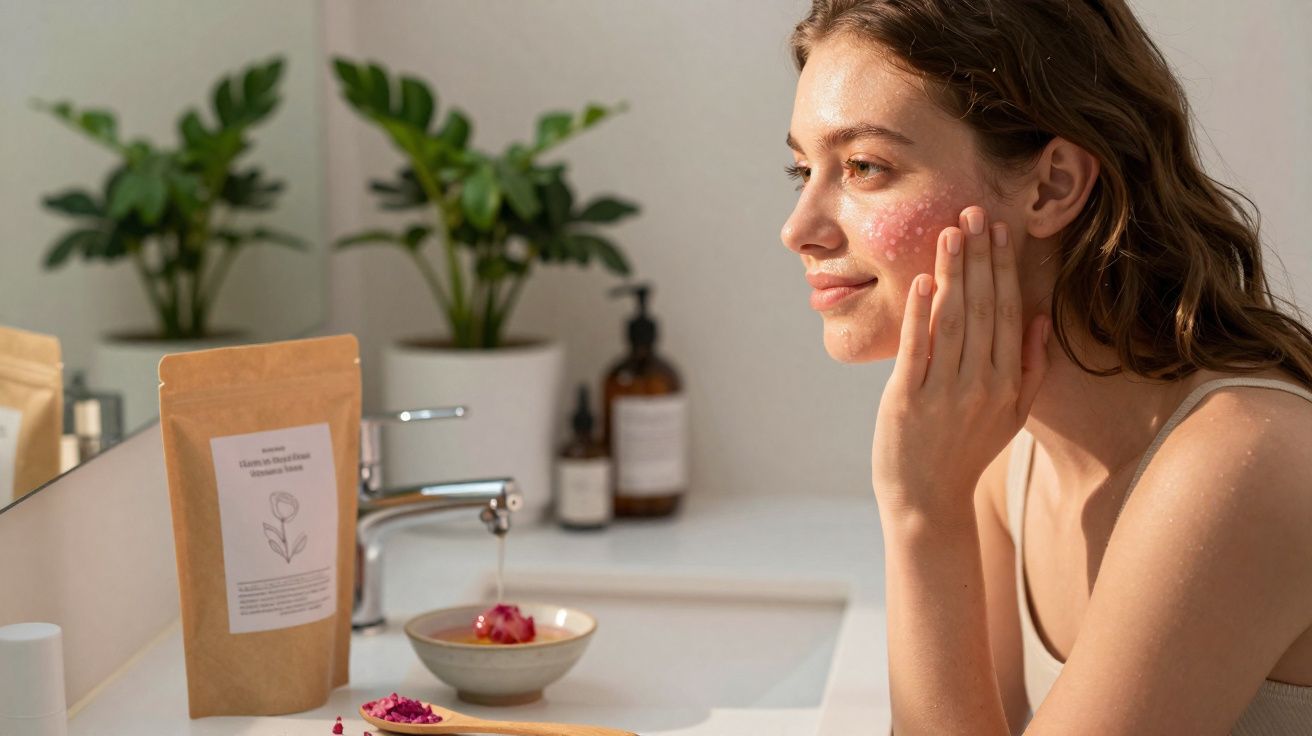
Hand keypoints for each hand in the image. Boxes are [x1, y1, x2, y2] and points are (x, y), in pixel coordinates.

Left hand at [872, 206, 1049, 520]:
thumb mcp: (1014, 416)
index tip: (1002, 230)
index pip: (1010, 313)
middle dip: (980, 257)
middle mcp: (982, 385)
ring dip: (953, 272)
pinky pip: (917, 348)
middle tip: (975, 211)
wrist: (928, 502)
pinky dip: (921, 312)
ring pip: (953, 320)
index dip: (1005, 269)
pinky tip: (924, 280)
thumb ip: (1032, 368)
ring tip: (951, 232)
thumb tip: (1042, 318)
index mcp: (1008, 384)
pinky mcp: (907, 400)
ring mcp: (944, 392)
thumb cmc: (968, 452)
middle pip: (985, 308)